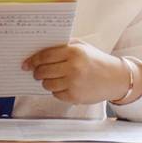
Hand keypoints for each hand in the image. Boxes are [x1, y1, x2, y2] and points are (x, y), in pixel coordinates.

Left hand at [22, 40, 141, 104]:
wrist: (116, 78)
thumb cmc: (96, 60)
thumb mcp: (82, 46)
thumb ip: (63, 46)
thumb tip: (39, 49)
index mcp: (73, 52)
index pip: (45, 56)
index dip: (32, 60)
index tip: (26, 63)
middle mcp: (73, 67)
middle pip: (43, 71)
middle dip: (37, 72)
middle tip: (36, 72)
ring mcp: (74, 83)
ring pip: (47, 84)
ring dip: (46, 82)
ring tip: (51, 78)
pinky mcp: (75, 96)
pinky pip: (56, 94)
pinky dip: (56, 90)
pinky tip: (63, 85)